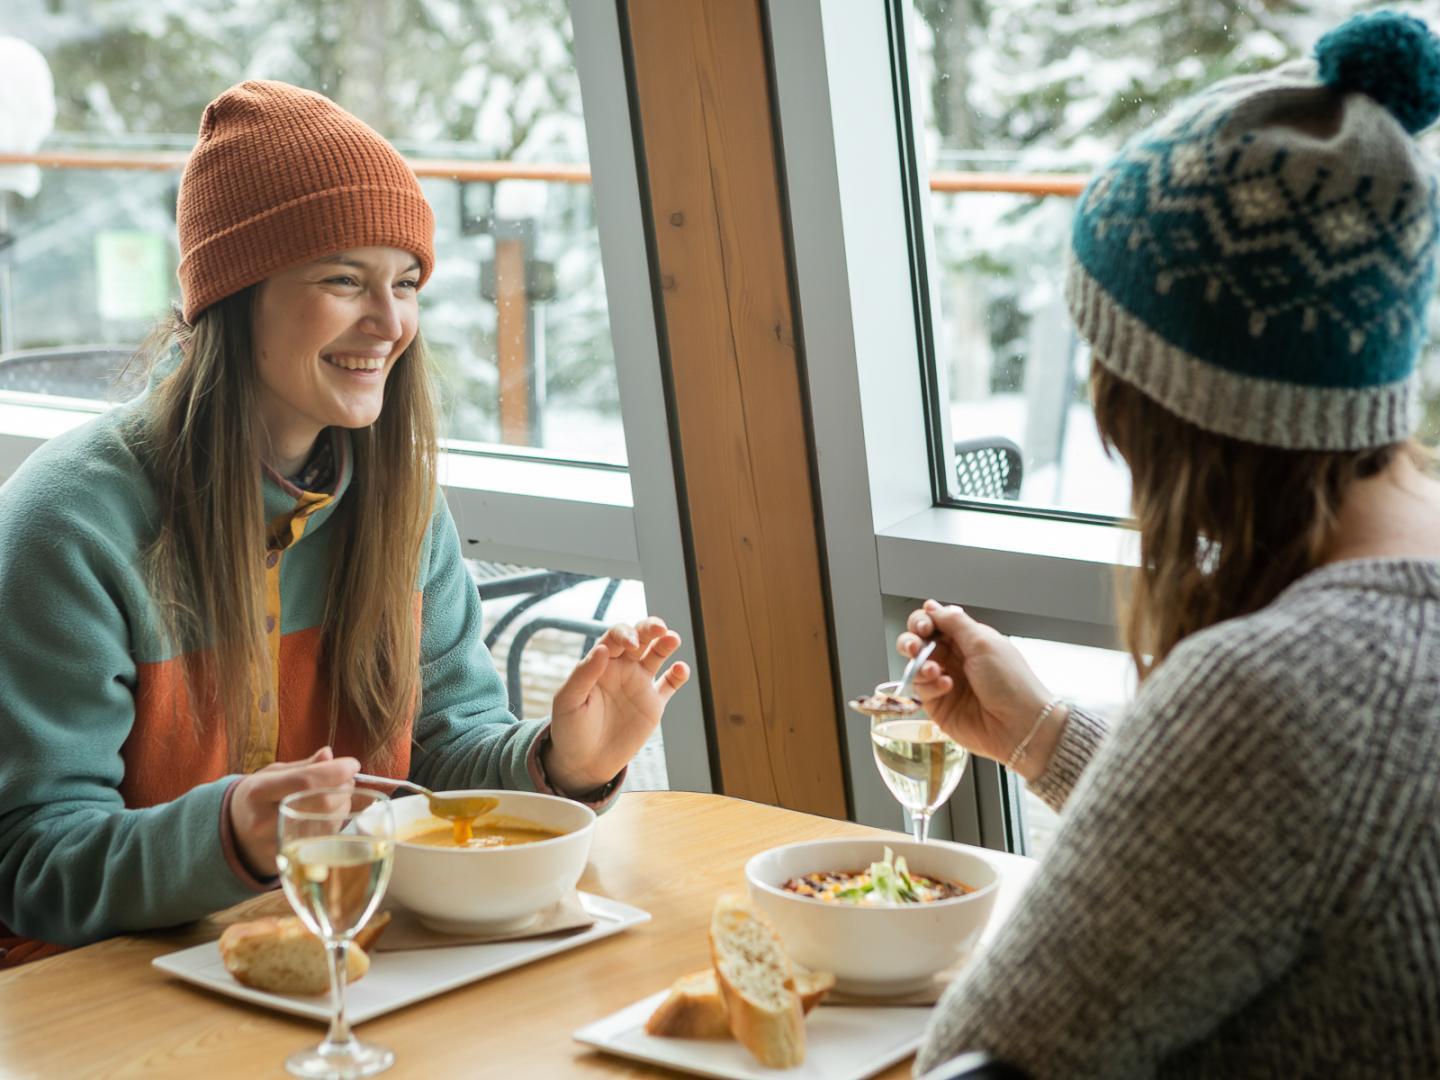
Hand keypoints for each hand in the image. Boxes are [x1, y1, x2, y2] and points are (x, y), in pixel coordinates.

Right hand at [229, 747, 359, 876]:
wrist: (235, 836)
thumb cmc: (259, 798)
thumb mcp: (272, 775)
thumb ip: (304, 766)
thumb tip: (329, 755)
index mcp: (258, 793)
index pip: (306, 781)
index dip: (336, 771)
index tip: (352, 764)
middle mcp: (265, 822)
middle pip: (323, 803)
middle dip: (344, 787)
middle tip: (345, 779)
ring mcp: (278, 846)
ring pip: (331, 822)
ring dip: (344, 805)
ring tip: (334, 795)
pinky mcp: (292, 861)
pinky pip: (327, 839)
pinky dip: (337, 822)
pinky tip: (329, 814)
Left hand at [545, 617, 689, 793]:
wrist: (584, 762)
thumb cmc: (570, 729)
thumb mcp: (568, 701)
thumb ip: (583, 674)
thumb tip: (603, 649)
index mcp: (600, 663)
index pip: (615, 637)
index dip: (625, 634)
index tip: (632, 644)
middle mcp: (622, 668)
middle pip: (640, 638)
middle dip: (650, 628)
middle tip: (659, 628)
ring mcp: (639, 685)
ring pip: (657, 655)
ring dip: (666, 644)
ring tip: (673, 638)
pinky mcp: (653, 705)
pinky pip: (669, 685)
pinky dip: (678, 675)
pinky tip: (681, 669)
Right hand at [897, 601, 1064, 780]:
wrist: (1020, 725)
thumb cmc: (1011, 682)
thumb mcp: (983, 642)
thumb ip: (954, 622)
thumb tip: (931, 605)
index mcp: (967, 640)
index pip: (934, 623)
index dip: (923, 622)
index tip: (923, 627)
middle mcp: (954, 659)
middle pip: (918, 642)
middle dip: (911, 641)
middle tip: (915, 647)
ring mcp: (944, 682)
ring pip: (914, 666)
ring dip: (919, 664)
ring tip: (933, 670)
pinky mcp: (939, 705)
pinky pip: (920, 690)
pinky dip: (929, 685)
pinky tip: (946, 687)